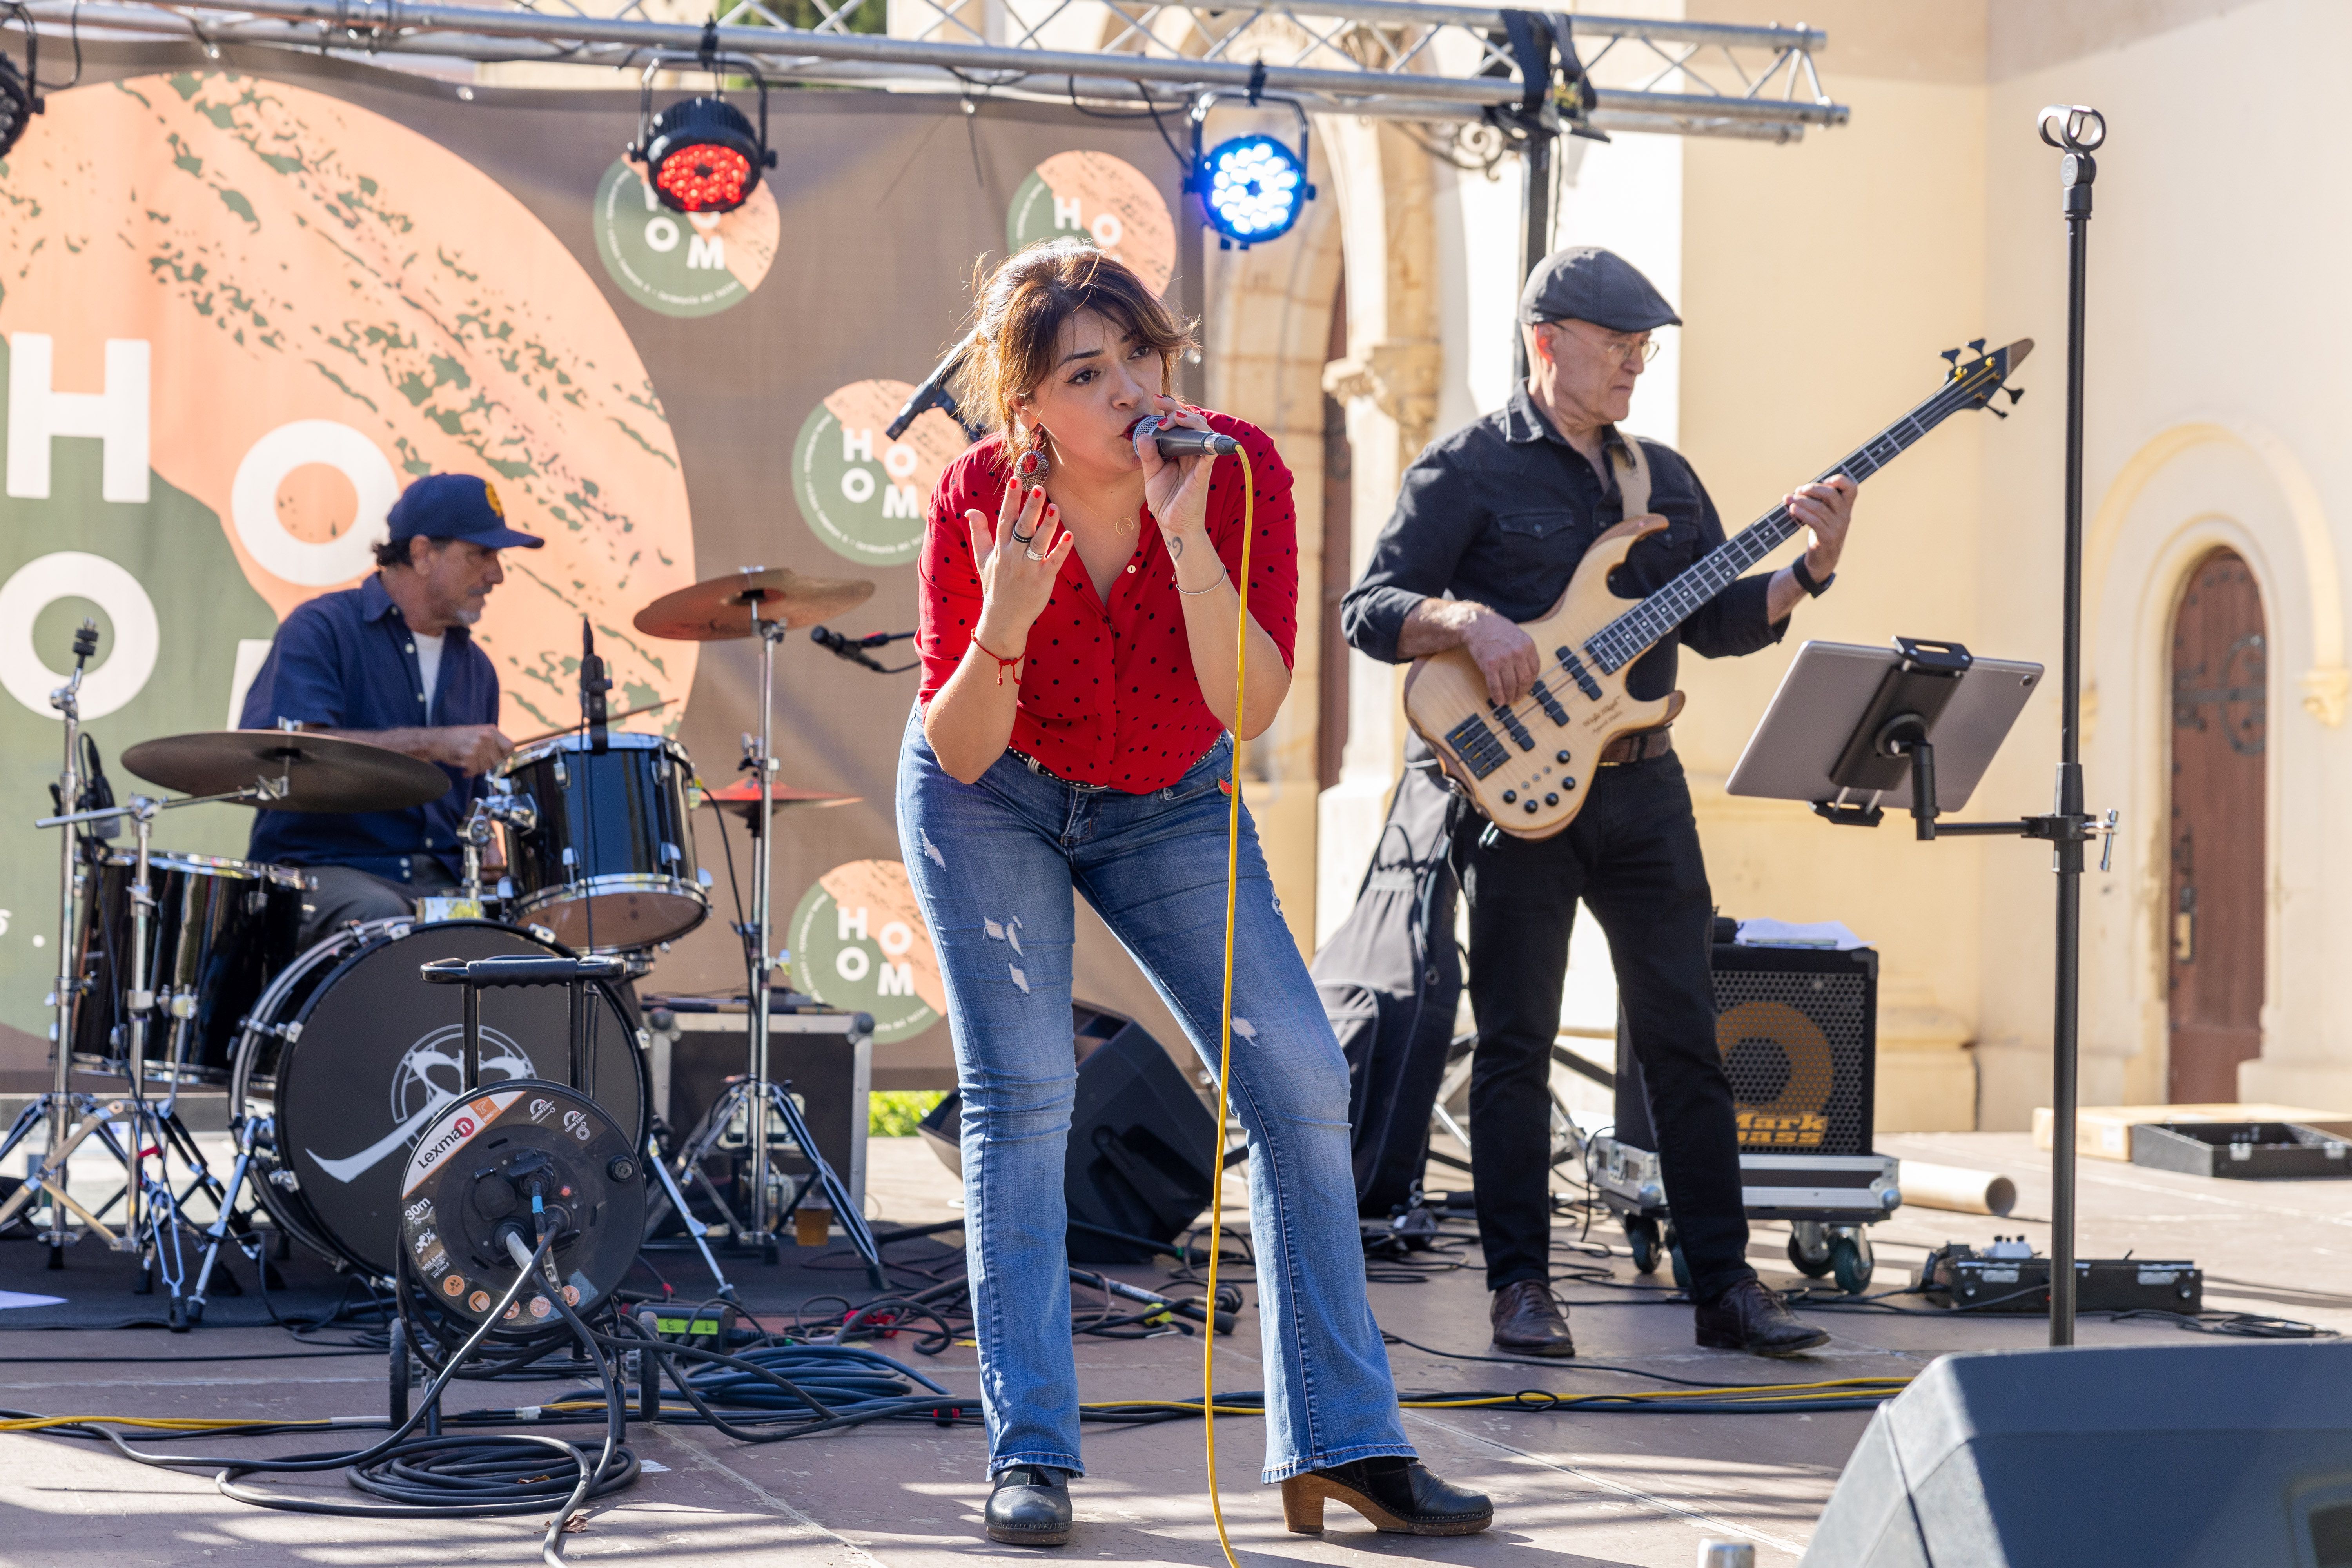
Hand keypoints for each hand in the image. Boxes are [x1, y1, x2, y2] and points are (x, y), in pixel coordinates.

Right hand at [434, 725, 512, 776]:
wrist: (439, 740)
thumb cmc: (460, 739)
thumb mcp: (480, 734)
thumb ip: (494, 743)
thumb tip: (509, 759)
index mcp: (491, 731)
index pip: (510, 747)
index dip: (506, 757)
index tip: (500, 761)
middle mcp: (486, 737)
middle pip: (499, 760)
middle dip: (490, 765)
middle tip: (479, 763)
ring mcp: (477, 746)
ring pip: (487, 767)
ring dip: (478, 769)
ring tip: (470, 763)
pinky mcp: (469, 755)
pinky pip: (475, 770)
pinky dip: (469, 772)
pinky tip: (464, 768)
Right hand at [967, 481, 1073, 648]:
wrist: (1003, 618)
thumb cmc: (994, 586)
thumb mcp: (982, 559)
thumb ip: (979, 533)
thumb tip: (970, 510)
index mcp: (1000, 548)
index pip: (1004, 519)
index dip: (1010, 499)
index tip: (1015, 479)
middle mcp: (1013, 556)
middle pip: (1022, 527)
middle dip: (1030, 508)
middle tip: (1039, 488)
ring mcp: (1028, 568)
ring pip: (1039, 542)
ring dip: (1047, 525)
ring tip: (1055, 506)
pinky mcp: (1043, 580)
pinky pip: (1054, 562)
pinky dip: (1061, 549)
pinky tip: (1070, 535)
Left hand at [1134, 394, 1215, 545]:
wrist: (1171, 524)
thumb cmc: (1165, 499)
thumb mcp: (1151, 473)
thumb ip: (1148, 454)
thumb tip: (1144, 435)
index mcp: (1180, 451)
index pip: (1180, 424)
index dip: (1171, 409)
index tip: (1156, 399)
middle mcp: (1192, 454)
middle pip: (1193, 424)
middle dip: (1178, 410)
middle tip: (1161, 404)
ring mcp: (1199, 464)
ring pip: (1204, 434)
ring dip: (1191, 422)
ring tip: (1175, 418)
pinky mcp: (1202, 476)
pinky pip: (1209, 457)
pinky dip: (1207, 445)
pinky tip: (1196, 437)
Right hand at [1461, 606, 1541, 706]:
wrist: (1477, 624)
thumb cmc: (1497, 630)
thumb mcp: (1518, 636)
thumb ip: (1525, 652)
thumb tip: (1528, 675)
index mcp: (1528, 645)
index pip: (1535, 670)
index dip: (1531, 683)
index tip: (1526, 688)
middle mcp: (1517, 652)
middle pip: (1524, 680)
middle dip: (1521, 692)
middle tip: (1517, 698)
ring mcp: (1503, 659)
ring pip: (1511, 685)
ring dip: (1509, 697)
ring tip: (1507, 701)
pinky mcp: (1489, 665)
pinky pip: (1496, 685)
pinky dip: (1497, 696)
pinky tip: (1498, 700)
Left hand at [1787, 473, 1856, 576]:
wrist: (1823, 559)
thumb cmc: (1821, 532)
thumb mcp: (1825, 515)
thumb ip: (1818, 502)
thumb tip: (1795, 492)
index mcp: (1846, 507)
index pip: (1852, 488)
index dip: (1840, 480)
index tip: (1825, 480)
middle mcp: (1844, 516)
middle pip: (1831, 494)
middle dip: (1812, 489)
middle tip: (1798, 490)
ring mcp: (1837, 527)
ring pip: (1819, 508)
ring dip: (1801, 501)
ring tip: (1788, 499)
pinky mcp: (1828, 538)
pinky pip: (1814, 522)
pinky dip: (1802, 513)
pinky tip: (1792, 509)